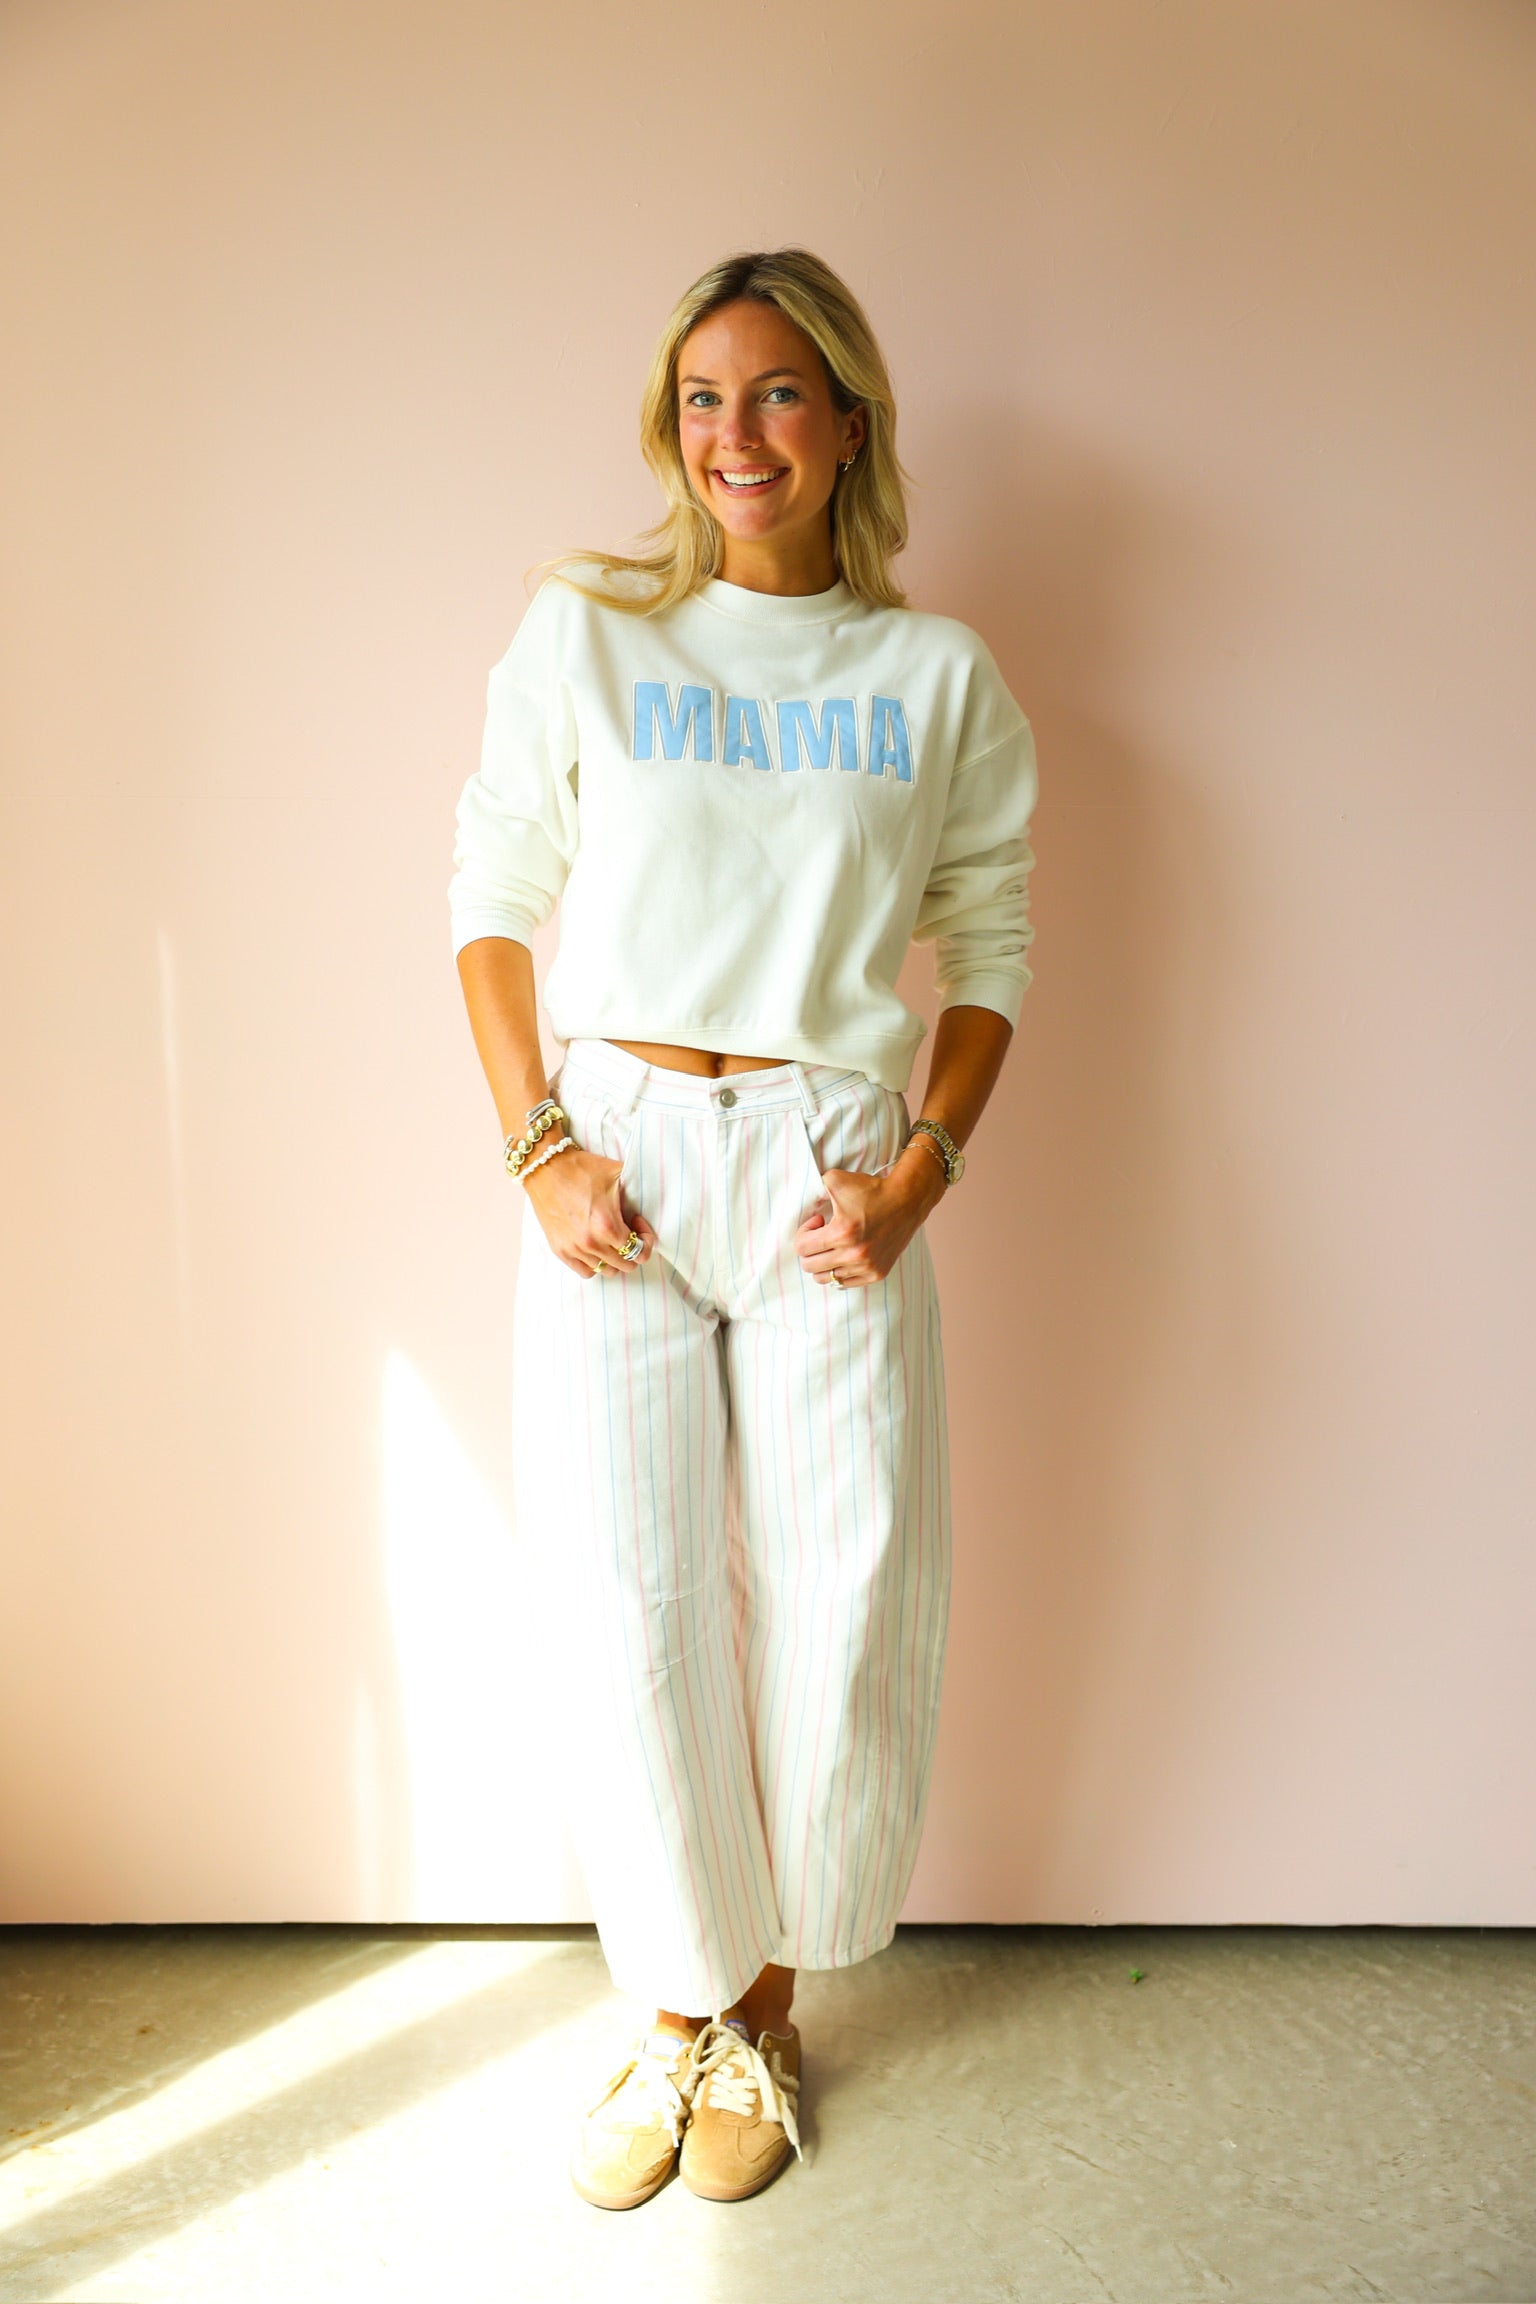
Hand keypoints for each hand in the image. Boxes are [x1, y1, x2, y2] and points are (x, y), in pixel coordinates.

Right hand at [523, 1147, 657, 1279]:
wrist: (545, 1167)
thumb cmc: (582, 1169)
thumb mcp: (617, 1172)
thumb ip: (638, 1187)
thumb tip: (657, 1191)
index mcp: (608, 1226)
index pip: (639, 1252)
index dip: (646, 1239)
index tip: (638, 1223)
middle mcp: (591, 1243)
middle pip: (626, 1265)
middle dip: (633, 1249)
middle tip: (627, 1230)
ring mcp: (574, 1249)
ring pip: (607, 1271)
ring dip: (615, 1257)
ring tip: (611, 1238)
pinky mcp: (559, 1250)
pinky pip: (585, 1272)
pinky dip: (595, 1264)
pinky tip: (595, 1246)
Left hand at [792, 1142, 946, 1286]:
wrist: (906, 1200)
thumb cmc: (870, 1189)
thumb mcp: (835, 1179)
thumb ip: (813, 1190)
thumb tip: (804, 1206)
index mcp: (841, 1233)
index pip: (802, 1248)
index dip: (804, 1232)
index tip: (818, 1220)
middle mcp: (854, 1255)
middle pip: (810, 1266)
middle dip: (810, 1249)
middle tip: (822, 1234)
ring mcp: (866, 1267)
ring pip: (826, 1279)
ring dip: (823, 1263)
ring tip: (832, 1246)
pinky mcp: (877, 1273)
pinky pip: (845, 1283)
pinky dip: (839, 1272)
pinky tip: (846, 1254)